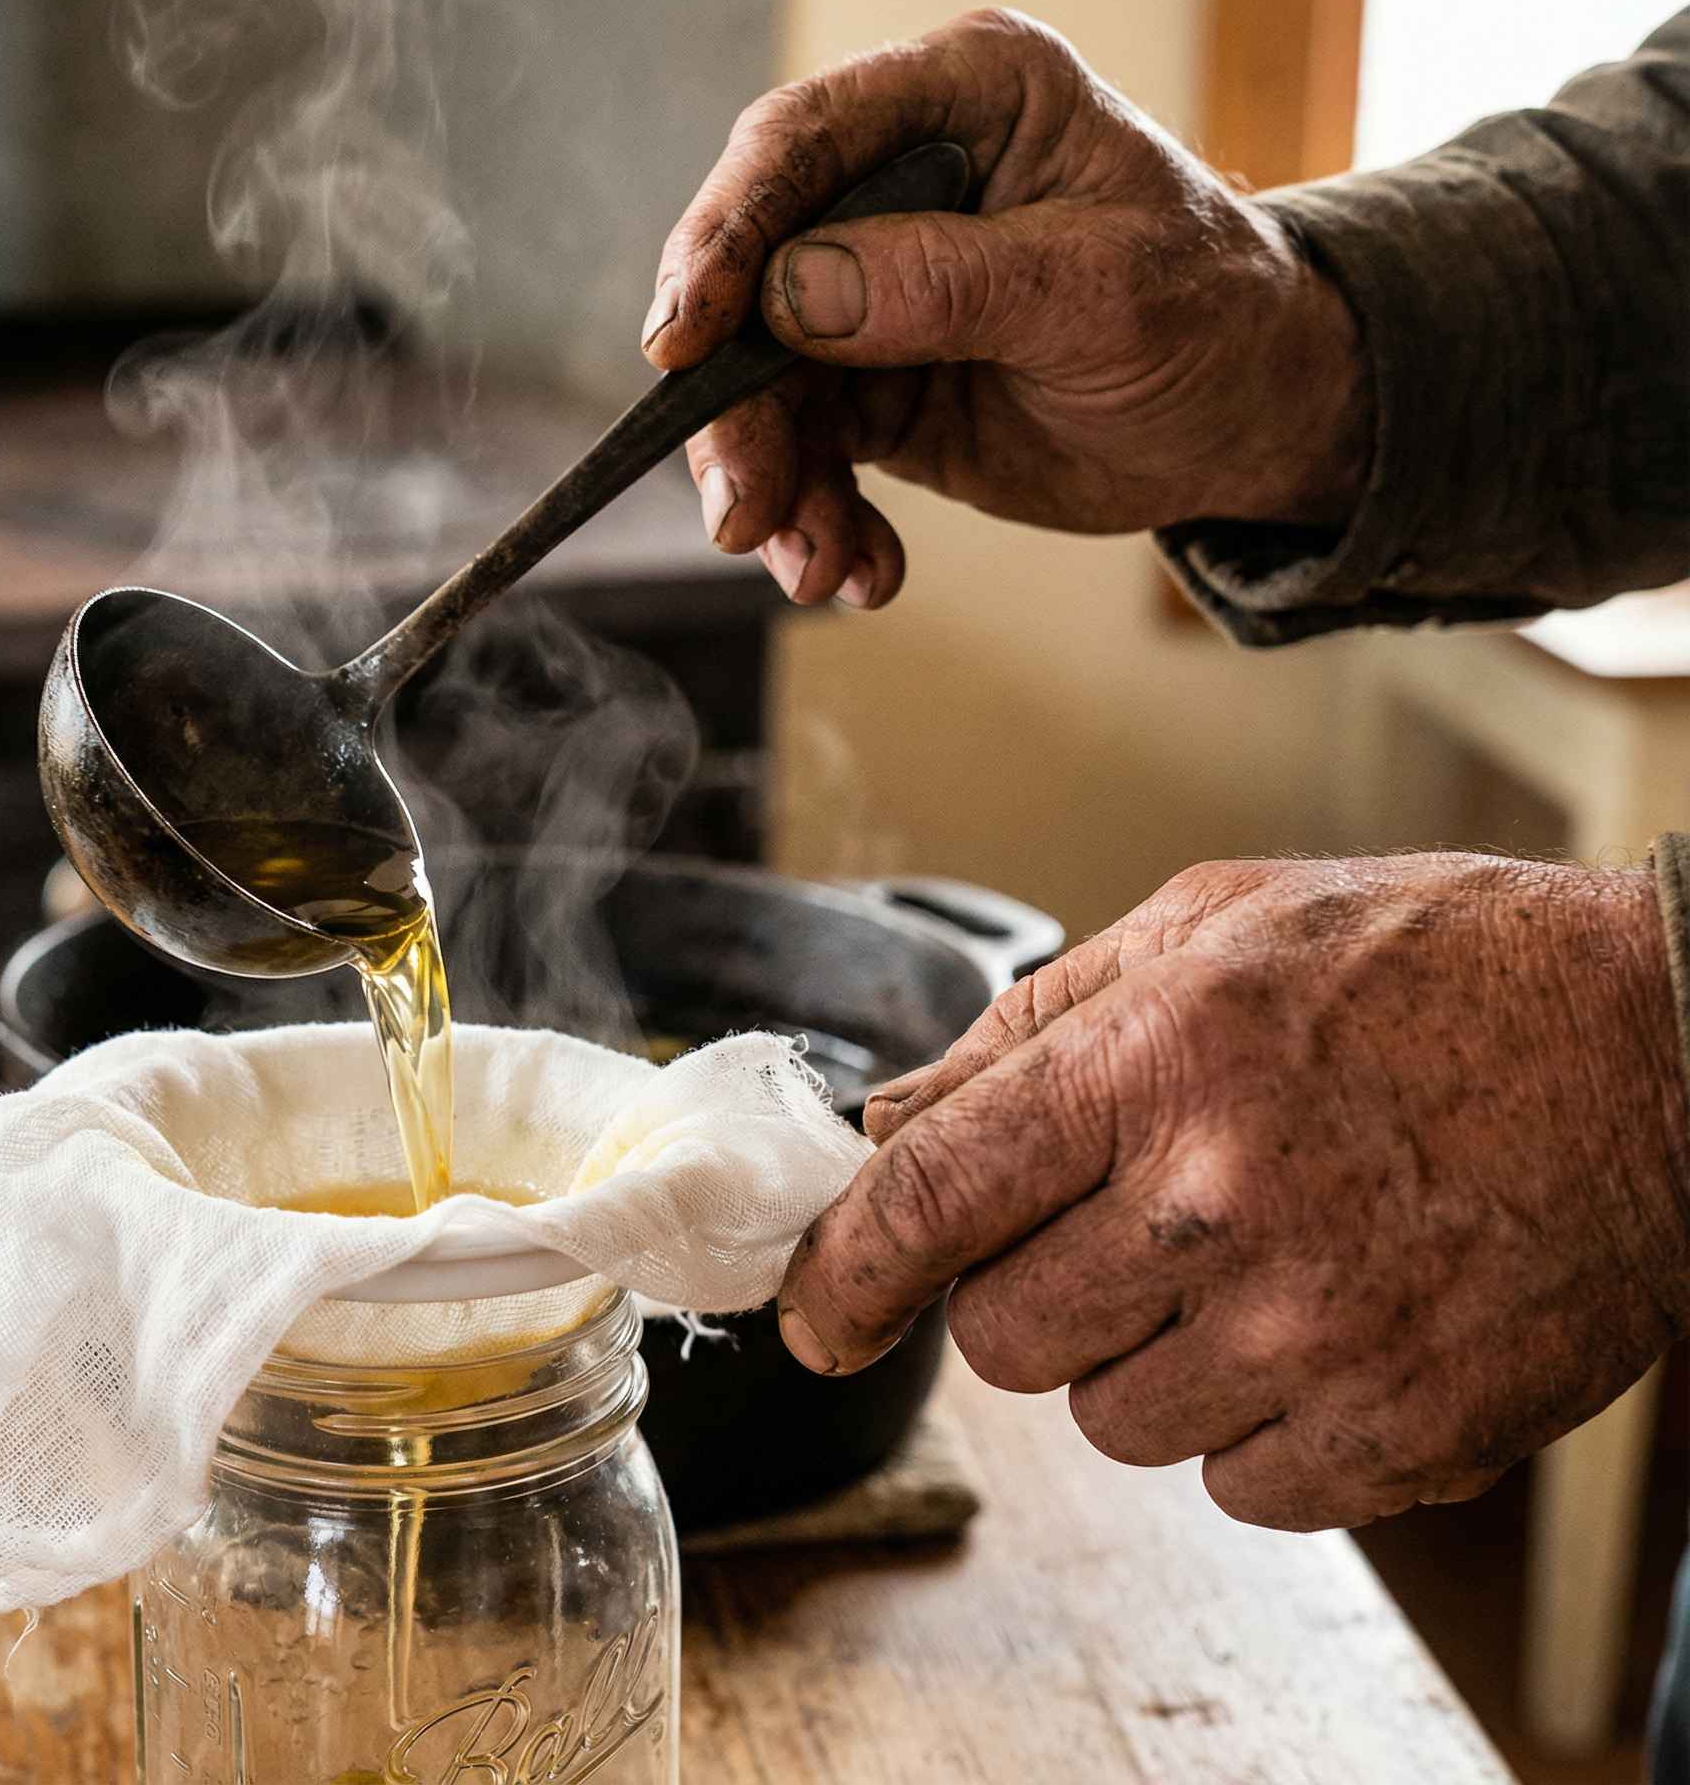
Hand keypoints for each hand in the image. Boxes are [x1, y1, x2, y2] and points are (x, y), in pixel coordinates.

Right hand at [644, 8, 1371, 607]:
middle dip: (736, 408)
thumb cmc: (1211, 311)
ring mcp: (873, 292)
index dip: (727, 236)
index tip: (687, 339)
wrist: (1252, 416)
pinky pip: (806, 455)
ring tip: (812, 564)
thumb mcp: (1100, 289)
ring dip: (773, 486)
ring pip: (762, 385)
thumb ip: (947, 283)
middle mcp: (898, 184)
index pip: (802, 145)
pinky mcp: (872, 386)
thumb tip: (793, 295)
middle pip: (753, 280)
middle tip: (743, 507)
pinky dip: (818, 521)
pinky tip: (860, 571)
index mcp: (966, 99)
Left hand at [777, 854, 1689, 1529]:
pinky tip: (1324, 1329)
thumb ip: (1029, 1026)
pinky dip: (1256, 1430)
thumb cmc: (1431, 966)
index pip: (931, 1198)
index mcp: (1160, 1059)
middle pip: (1005, 1340)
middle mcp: (1224, 1204)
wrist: (1669, 1045)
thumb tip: (886, 1123)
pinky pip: (1239, 1488)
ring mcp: (1319, 1333)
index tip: (813, 1316)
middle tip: (1121, 1233)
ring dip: (1147, 1361)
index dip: (840, 1272)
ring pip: (1113, 1422)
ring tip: (1251, 1265)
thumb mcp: (1211, 927)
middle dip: (1027, 1297)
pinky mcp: (1405, 1430)